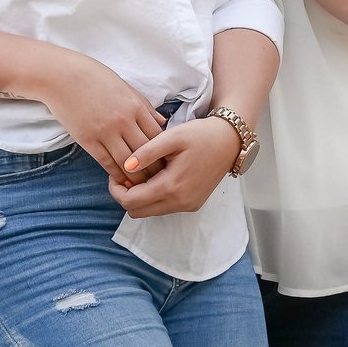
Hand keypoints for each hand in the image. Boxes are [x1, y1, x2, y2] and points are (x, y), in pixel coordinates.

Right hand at [30, 52, 166, 186]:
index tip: (167, 160)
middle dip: (155, 168)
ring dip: (137, 177)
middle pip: (146, 151)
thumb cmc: (95, 78)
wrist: (62, 76)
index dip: (164, 150)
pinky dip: (117, 174)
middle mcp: (123, 121)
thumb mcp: (126, 87)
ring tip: (143, 186)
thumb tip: (163, 122)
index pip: (158, 136)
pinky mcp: (88, 140)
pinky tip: (122, 181)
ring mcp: (105, 132)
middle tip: (160, 179)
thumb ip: (145, 106)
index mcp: (135, 107)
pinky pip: (107, 162)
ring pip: (128, 162)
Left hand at [109, 118, 243, 216]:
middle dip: (126, 194)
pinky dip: (155, 196)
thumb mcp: (172, 137)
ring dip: (140, 196)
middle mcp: (180, 202)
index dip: (116, 189)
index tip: (117, 171)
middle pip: (136, 211)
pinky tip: (158, 176)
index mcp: (172, 186)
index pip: (130, 201)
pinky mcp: (192, 204)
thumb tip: (125, 166)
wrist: (230, 141)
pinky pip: (164, 207)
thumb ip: (146, 152)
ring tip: (144, 172)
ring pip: (149, 211)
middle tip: (128, 172)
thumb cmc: (201, 135)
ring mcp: (187, 205)